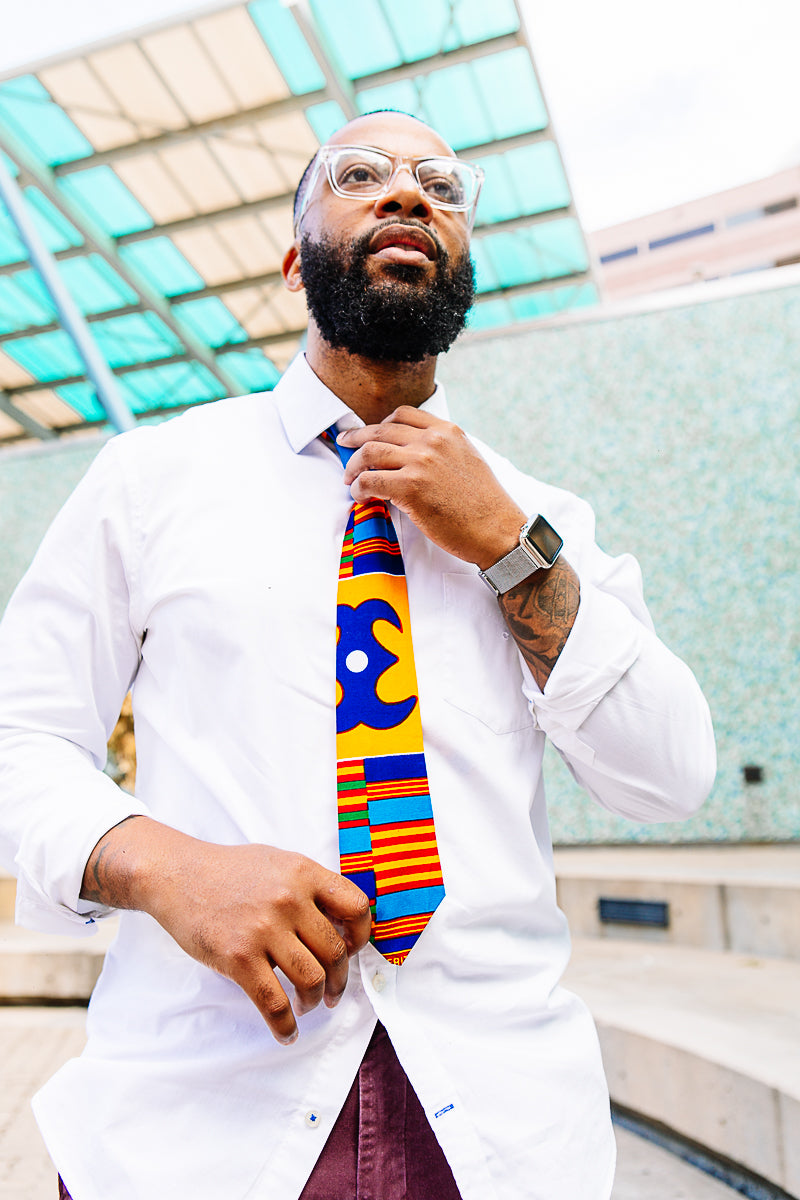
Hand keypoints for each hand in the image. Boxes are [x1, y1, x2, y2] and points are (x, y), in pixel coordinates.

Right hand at [82, 819, 371, 1043]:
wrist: (177, 874)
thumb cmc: (231, 871)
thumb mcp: (279, 862)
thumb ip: (311, 887)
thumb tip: (344, 924)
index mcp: (304, 873)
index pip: (356, 907)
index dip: (361, 935)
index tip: (351, 952)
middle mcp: (289, 899)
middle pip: (335, 951)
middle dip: (338, 980)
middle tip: (331, 992)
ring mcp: (263, 928)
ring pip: (310, 979)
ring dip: (313, 1001)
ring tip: (306, 1005)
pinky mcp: (238, 956)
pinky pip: (273, 1002)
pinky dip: (284, 1025)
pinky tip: (287, 1033)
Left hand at [337, 407, 525, 568]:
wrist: (498, 530)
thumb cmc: (485, 505)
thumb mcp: (469, 460)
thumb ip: (442, 450)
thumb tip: (412, 455)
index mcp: (448, 431)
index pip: (403, 414)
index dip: (379, 424)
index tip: (369, 434)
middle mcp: (433, 441)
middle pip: (380, 431)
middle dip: (356, 439)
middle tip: (345, 446)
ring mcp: (421, 463)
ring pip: (370, 452)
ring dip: (354, 466)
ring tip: (350, 479)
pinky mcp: (411, 488)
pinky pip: (370, 481)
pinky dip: (358, 488)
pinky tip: (360, 497)